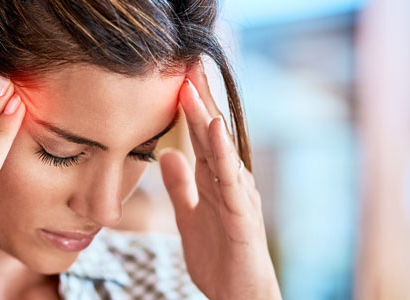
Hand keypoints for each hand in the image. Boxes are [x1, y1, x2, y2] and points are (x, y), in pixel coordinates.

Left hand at [159, 63, 281, 298]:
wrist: (239, 296)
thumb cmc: (220, 257)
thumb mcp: (190, 216)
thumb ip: (181, 186)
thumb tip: (166, 154)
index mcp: (216, 182)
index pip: (201, 139)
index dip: (189, 111)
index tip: (176, 81)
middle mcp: (230, 184)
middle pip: (213, 137)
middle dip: (200, 103)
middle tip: (186, 68)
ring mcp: (239, 199)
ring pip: (223, 152)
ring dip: (209, 120)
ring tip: (196, 90)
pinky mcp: (243, 218)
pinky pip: (232, 182)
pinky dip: (223, 155)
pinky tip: (214, 132)